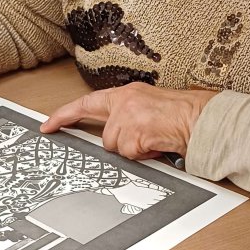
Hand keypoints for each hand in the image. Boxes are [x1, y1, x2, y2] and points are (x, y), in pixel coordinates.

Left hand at [41, 82, 216, 159]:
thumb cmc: (182, 115)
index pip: (86, 103)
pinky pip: (131, 154)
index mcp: (126, 94)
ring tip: (156, 139)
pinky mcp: (134, 131)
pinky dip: (145, 154)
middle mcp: (124, 102)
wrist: (201, 118)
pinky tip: (158, 144)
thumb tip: (117, 138)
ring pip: (117, 148)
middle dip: (124, 144)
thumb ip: (128, 117)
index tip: (48, 125)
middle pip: (106, 136)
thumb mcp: (149, 107)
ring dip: (136, 150)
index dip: (64, 115)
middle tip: (146, 138)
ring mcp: (128, 117)